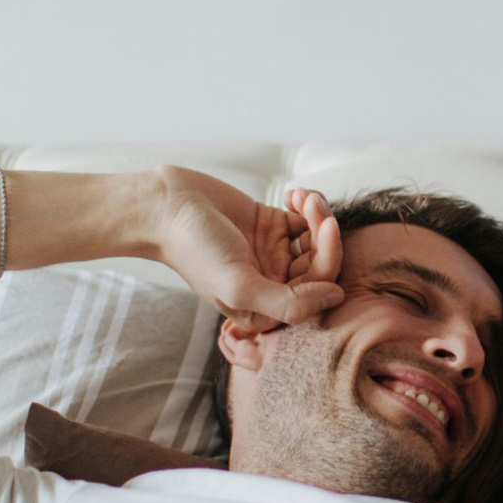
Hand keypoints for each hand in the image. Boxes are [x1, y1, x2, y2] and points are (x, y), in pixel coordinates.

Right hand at [151, 168, 342, 335]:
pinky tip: (293, 193)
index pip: (314, 295)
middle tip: (316, 207)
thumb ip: (287, 302)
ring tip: (303, 196)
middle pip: (321, 266)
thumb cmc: (195, 250)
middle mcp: (272, 284)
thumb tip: (336, 297)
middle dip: (326, 235)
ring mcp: (274, 253)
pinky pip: (306, 220)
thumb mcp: (239, 285)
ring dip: (318, 216)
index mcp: (265, 309)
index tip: (326, 230)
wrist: (166, 206)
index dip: (328, 263)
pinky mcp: (272, 225)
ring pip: (317, 241)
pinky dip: (308, 205)